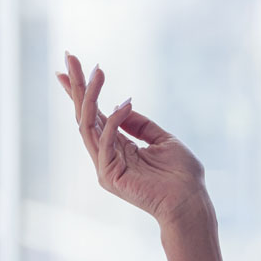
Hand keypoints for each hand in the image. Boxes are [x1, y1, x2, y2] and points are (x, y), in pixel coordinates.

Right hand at [58, 52, 211, 228]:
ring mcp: (105, 165)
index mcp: (118, 146)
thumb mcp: (163, 140)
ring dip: (89, 96)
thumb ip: (141, 125)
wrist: (190, 202)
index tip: (71, 65)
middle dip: (76, 86)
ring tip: (95, 72)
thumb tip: (122, 104)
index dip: (82, 90)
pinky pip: (106, 141)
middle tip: (69, 57)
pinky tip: (125, 103)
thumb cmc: (182, 175)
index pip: (94, 114)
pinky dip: (114, 120)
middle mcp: (106, 154)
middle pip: (84, 115)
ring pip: (87, 125)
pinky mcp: (109, 175)